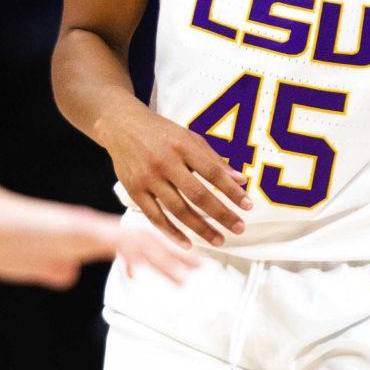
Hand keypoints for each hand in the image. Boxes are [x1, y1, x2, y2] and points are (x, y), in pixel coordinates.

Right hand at [0, 161, 198, 288]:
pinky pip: (118, 241)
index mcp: (81, 237)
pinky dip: (142, 251)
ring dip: (166, 258)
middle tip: (198, 269)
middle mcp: (91, 230)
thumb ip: (53, 268)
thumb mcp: (34, 264)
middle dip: (171, 259)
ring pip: (138, 242)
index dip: (152, 261)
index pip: (125, 249)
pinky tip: (160, 259)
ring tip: (191, 270)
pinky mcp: (79, 230)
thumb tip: (70, 275)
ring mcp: (87, 229)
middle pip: (140, 244)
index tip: (174, 274)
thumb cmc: (0, 241)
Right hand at [96, 101, 250, 247]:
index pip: (212, 172)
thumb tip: (240, 180)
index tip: (248, 206)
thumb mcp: (189, 137)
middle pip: (197, 194)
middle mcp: (165, 162)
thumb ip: (214, 159)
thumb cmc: (161, 132)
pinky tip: (187, 244)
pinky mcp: (134, 190)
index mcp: (182, 145)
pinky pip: (155, 217)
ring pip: (177, 209)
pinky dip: (172, 233)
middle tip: (238, 228)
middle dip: (221, 214)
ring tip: (218, 240)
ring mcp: (148, 178)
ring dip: (200, 228)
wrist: (121, 125)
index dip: (231, 191)